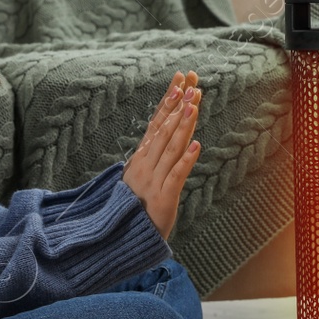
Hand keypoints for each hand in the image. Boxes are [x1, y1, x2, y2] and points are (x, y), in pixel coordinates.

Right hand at [122, 70, 202, 239]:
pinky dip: (186, 160)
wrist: (122, 239)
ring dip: (182, 125)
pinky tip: (197, 145)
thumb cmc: (134, 207)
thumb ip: (150, 156)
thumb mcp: (140, 177)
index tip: (181, 80)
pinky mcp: (163, 197)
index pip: (157, 121)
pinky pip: (176, 175)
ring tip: (194, 105)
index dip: (169, 100)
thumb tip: (159, 134)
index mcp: (141, 157)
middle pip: (164, 129)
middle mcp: (145, 164)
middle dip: (178, 105)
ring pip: (170, 147)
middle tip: (192, 84)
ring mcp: (153, 179)